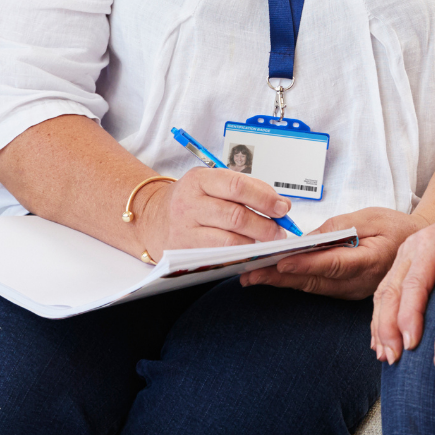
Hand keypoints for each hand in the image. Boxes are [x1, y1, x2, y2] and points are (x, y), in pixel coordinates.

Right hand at [139, 167, 289, 259]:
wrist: (152, 218)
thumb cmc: (192, 199)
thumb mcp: (211, 183)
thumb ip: (244, 189)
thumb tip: (279, 203)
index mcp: (199, 179)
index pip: (237, 185)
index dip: (264, 197)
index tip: (282, 207)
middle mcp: (189, 203)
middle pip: (236, 215)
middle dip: (265, 224)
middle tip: (280, 230)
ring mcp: (184, 229)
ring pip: (229, 239)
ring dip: (255, 242)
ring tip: (268, 241)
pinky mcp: (183, 252)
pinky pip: (218, 255)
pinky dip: (239, 254)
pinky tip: (249, 251)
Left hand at [238, 207, 424, 298]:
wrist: (419, 247)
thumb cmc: (397, 227)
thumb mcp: (371, 216)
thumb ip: (339, 227)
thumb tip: (306, 239)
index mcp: (370, 260)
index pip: (331, 264)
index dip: (304, 264)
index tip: (279, 262)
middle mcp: (359, 282)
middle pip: (314, 281)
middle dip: (280, 278)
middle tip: (250, 274)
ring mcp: (353, 291)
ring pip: (313, 288)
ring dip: (283, 282)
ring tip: (254, 276)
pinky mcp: (347, 293)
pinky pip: (318, 288)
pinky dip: (296, 282)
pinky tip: (276, 277)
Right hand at [371, 201, 434, 362]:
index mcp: (430, 242)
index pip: (413, 283)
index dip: (409, 315)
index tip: (410, 343)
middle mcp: (411, 248)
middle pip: (392, 290)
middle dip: (388, 326)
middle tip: (393, 357)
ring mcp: (406, 256)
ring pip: (385, 293)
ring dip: (381, 326)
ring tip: (385, 355)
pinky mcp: (406, 266)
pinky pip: (387, 293)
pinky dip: (382, 318)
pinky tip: (382, 340)